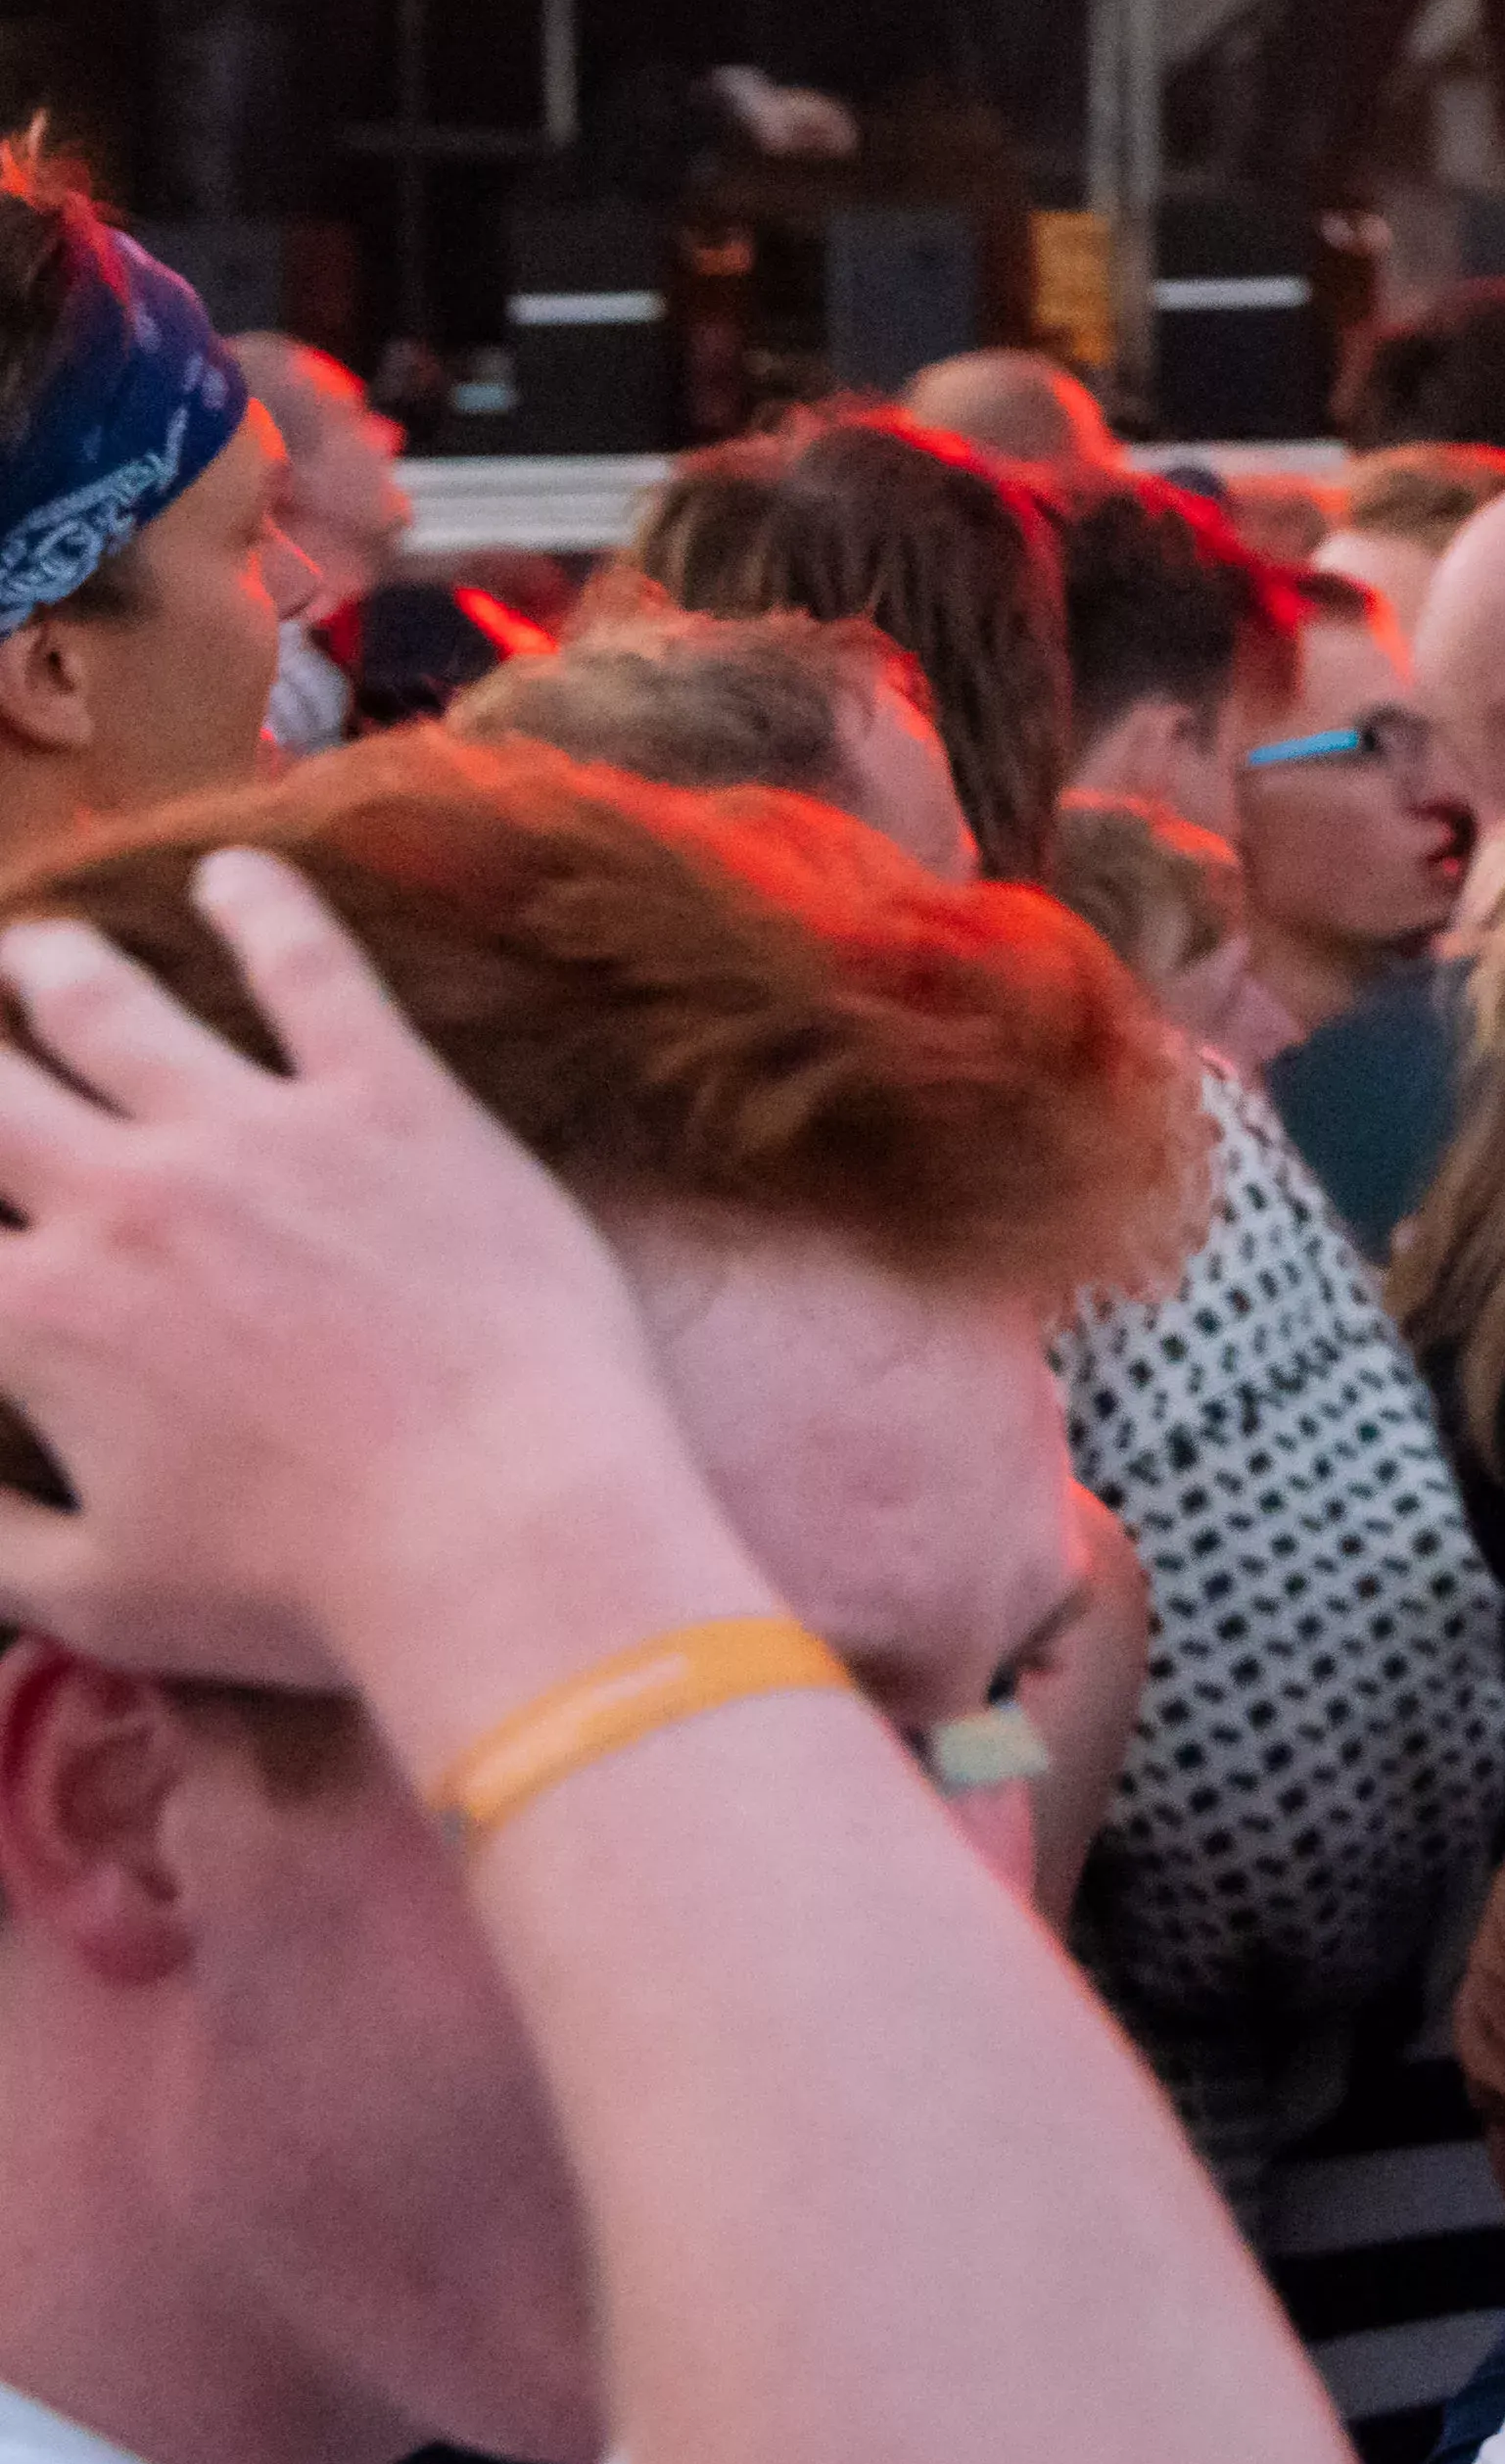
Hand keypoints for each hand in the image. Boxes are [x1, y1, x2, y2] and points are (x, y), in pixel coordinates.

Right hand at [0, 854, 733, 1710]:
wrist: (500, 1525)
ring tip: (30, 945)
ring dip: (52, 968)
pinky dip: (266, 908)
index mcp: (33, 1315)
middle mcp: (120, 1197)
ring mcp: (257, 1132)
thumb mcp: (91, 1594)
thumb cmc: (300, 1584)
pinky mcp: (393, 1098)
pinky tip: (238, 869)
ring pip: (111, 1010)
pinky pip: (314, 971)